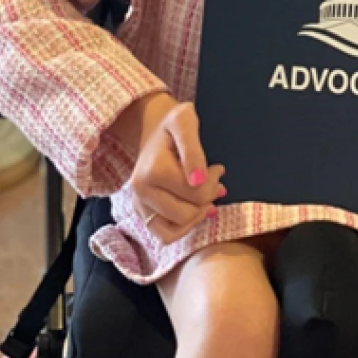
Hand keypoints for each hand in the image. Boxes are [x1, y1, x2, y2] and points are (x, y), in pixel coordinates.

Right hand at [126, 97, 226, 244]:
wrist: (154, 127)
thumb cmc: (173, 123)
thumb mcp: (186, 122)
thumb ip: (193, 150)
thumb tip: (198, 181)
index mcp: (153, 170)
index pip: (195, 194)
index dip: (213, 184)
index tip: (218, 170)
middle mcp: (141, 191)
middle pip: (186, 214)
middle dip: (207, 200)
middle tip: (215, 182)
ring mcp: (139, 204)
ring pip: (174, 232)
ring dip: (195, 218)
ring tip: (204, 199)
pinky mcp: (142, 213)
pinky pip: (164, 236)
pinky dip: (183, 228)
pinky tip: (194, 210)